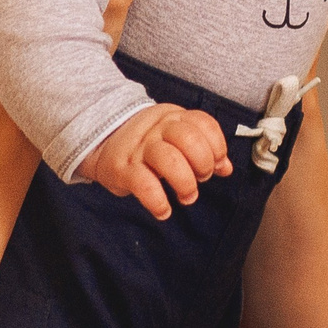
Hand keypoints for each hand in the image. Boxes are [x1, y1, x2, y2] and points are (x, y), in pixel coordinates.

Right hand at [82, 101, 230, 218]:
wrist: (102, 141)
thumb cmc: (146, 143)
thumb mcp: (174, 138)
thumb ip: (202, 149)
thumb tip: (226, 167)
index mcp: (173, 117)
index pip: (203, 123)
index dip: (217, 146)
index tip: (217, 164)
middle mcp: (157, 128)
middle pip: (189, 139)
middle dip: (203, 164)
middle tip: (200, 179)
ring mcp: (139, 147)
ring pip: (169, 159)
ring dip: (185, 183)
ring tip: (187, 196)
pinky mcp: (122, 168)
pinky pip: (144, 184)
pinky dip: (158, 201)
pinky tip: (163, 210)